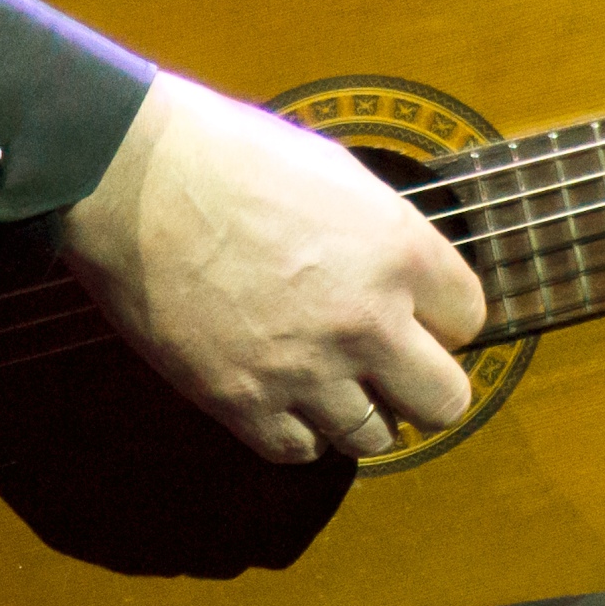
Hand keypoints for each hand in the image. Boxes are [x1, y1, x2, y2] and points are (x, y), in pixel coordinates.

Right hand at [57, 72, 488, 463]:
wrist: (134, 178)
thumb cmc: (231, 155)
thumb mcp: (337, 175)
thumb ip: (383, 236)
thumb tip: (400, 274)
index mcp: (400, 252)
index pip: (469, 319)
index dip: (443, 318)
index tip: (418, 315)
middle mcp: (368, 321)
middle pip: (445, 401)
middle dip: (423, 386)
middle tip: (391, 368)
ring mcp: (306, 370)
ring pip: (375, 437)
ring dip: (360, 413)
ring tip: (333, 384)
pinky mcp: (243, 402)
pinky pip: (299, 450)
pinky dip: (298, 432)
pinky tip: (285, 398)